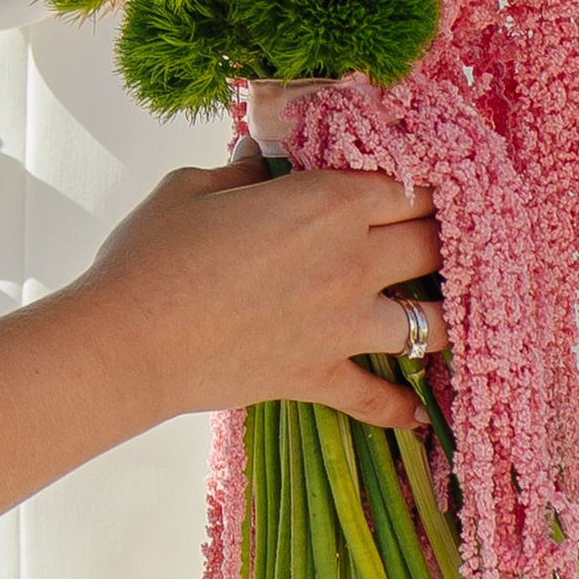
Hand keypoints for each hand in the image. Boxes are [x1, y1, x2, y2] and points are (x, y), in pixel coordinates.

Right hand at [82, 147, 439, 438]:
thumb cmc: (153, 254)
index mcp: (326, 202)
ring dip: (445, 315)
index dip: (426, 180)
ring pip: (432, 322)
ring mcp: (343, 325)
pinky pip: (379, 399)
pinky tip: (417, 414)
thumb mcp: (193, 189)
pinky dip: (401, 409)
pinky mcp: (320, 375)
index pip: (409, 183)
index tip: (428, 182)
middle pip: (434, 244)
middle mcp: (351, 261)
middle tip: (447, 236)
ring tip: (446, 312)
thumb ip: (241, 174)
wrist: (131, 340)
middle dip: (447, 236)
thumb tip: (260, 163)